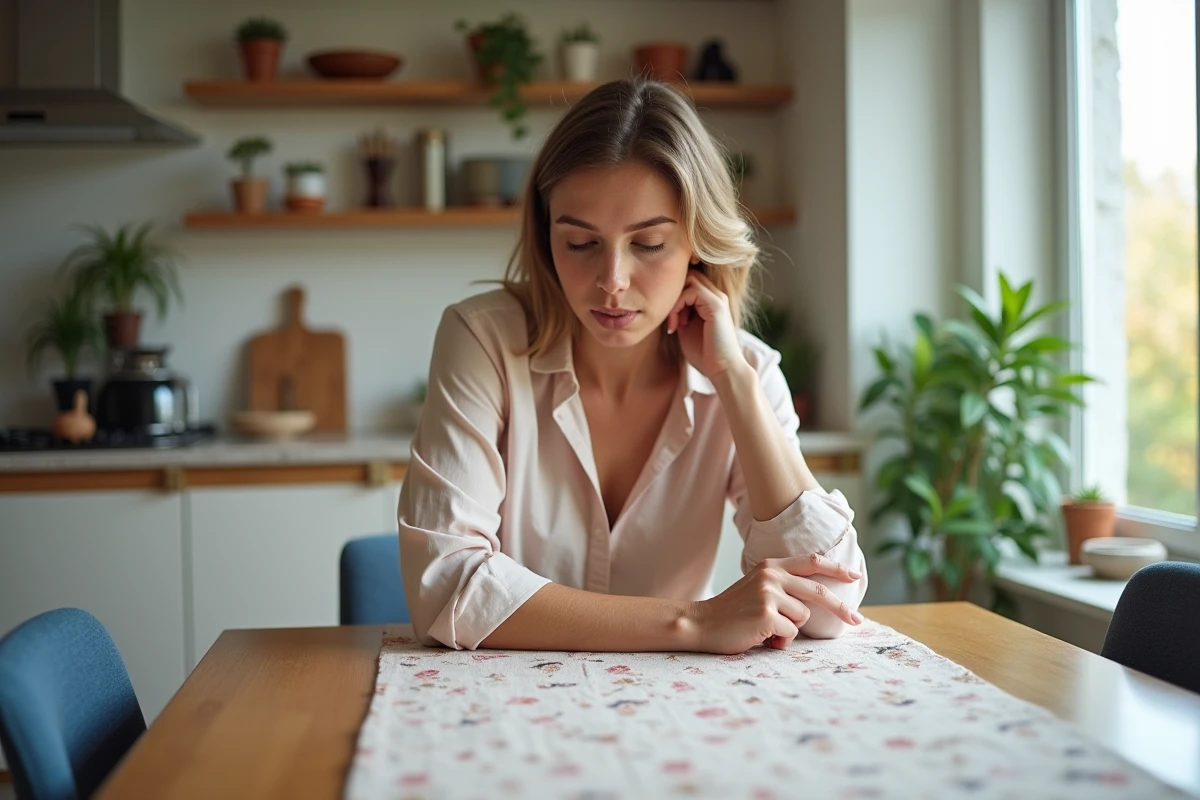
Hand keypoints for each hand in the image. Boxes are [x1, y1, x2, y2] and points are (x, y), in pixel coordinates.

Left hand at [666, 271, 747, 379]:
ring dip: (674, 301)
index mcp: (711, 301)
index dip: (675, 295)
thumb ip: (679, 313)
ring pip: (688, 280)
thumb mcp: (686, 329)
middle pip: (688, 275)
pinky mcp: (716, 305)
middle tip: (670, 319)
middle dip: (673, 294)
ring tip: (673, 324)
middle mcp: (716, 296)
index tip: (671, 320)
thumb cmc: (705, 354)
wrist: (723, 370)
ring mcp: (718, 298)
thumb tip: (663, 302)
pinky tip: (677, 326)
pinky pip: (690, 291)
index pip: (689, 281)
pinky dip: (677, 307)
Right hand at [688, 554, 863, 654]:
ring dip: (790, 629)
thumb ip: (783, 587)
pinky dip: (779, 640)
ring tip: (767, 630)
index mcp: (771, 566)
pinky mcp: (766, 615)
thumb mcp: (758, 588)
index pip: (811, 561)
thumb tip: (817, 600)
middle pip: (817, 591)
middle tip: (857, 621)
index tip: (855, 576)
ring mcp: (768, 594)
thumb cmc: (732, 612)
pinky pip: (790, 633)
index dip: (836, 568)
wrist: (701, 623)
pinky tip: (761, 637)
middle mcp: (771, 576)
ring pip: (802, 617)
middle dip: (841, 608)